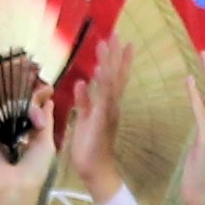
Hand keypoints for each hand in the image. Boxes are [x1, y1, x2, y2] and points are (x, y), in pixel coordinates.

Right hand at [0, 83, 53, 204]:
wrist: (14, 190)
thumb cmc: (35, 170)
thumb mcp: (45, 144)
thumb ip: (46, 122)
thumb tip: (49, 100)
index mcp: (30, 133)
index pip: (30, 109)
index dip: (32, 94)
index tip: (35, 76)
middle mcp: (14, 130)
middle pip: (14, 106)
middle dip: (16, 90)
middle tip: (17, 69)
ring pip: (0, 108)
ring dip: (0, 93)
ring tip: (1, 74)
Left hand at [65, 38, 130, 202]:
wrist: (95, 170)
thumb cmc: (90, 147)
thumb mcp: (84, 119)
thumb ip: (84, 101)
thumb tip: (82, 83)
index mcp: (108, 104)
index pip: (114, 77)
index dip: (118, 58)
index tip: (122, 40)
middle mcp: (110, 106)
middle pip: (115, 76)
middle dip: (116, 55)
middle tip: (117, 33)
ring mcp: (106, 114)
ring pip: (108, 84)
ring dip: (106, 64)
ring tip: (106, 44)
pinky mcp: (98, 124)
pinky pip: (97, 104)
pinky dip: (92, 92)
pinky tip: (88, 78)